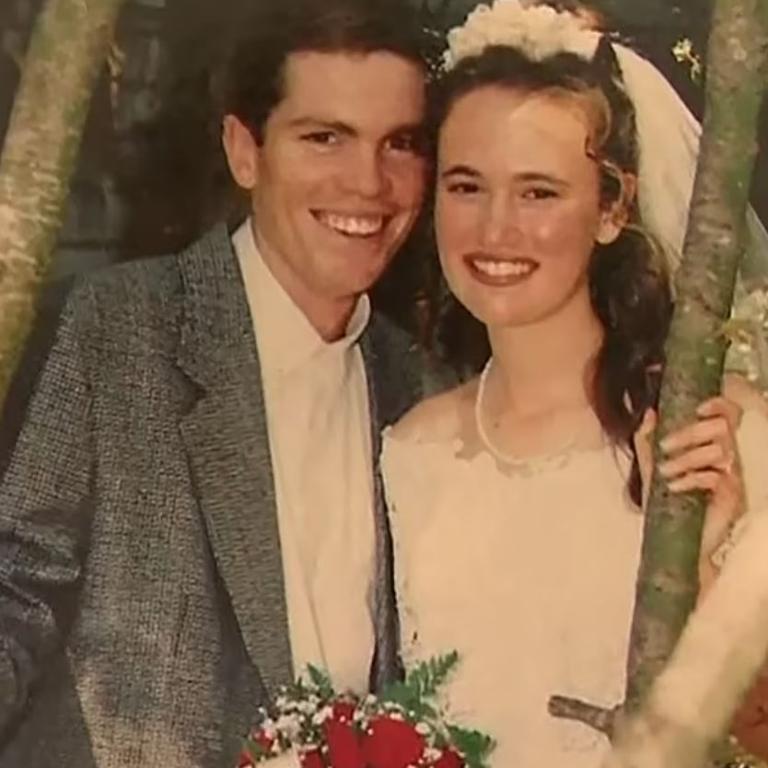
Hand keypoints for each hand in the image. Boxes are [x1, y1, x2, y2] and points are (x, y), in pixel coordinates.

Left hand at [632, 395, 744, 600]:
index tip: (697, 408)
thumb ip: (646, 437)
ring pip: (718, 450)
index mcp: (710, 443)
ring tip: (665, 473)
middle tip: (665, 446)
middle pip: (722, 427)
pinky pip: (715, 476)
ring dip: (685, 459)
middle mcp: (726, 455)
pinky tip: (674, 486)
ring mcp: (731, 475)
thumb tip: (649, 412)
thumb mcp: (648, 464)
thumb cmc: (666, 499)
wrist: (673, 536)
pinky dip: (691, 478)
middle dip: (689, 434)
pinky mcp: (732, 495)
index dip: (719, 404)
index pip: (729, 413)